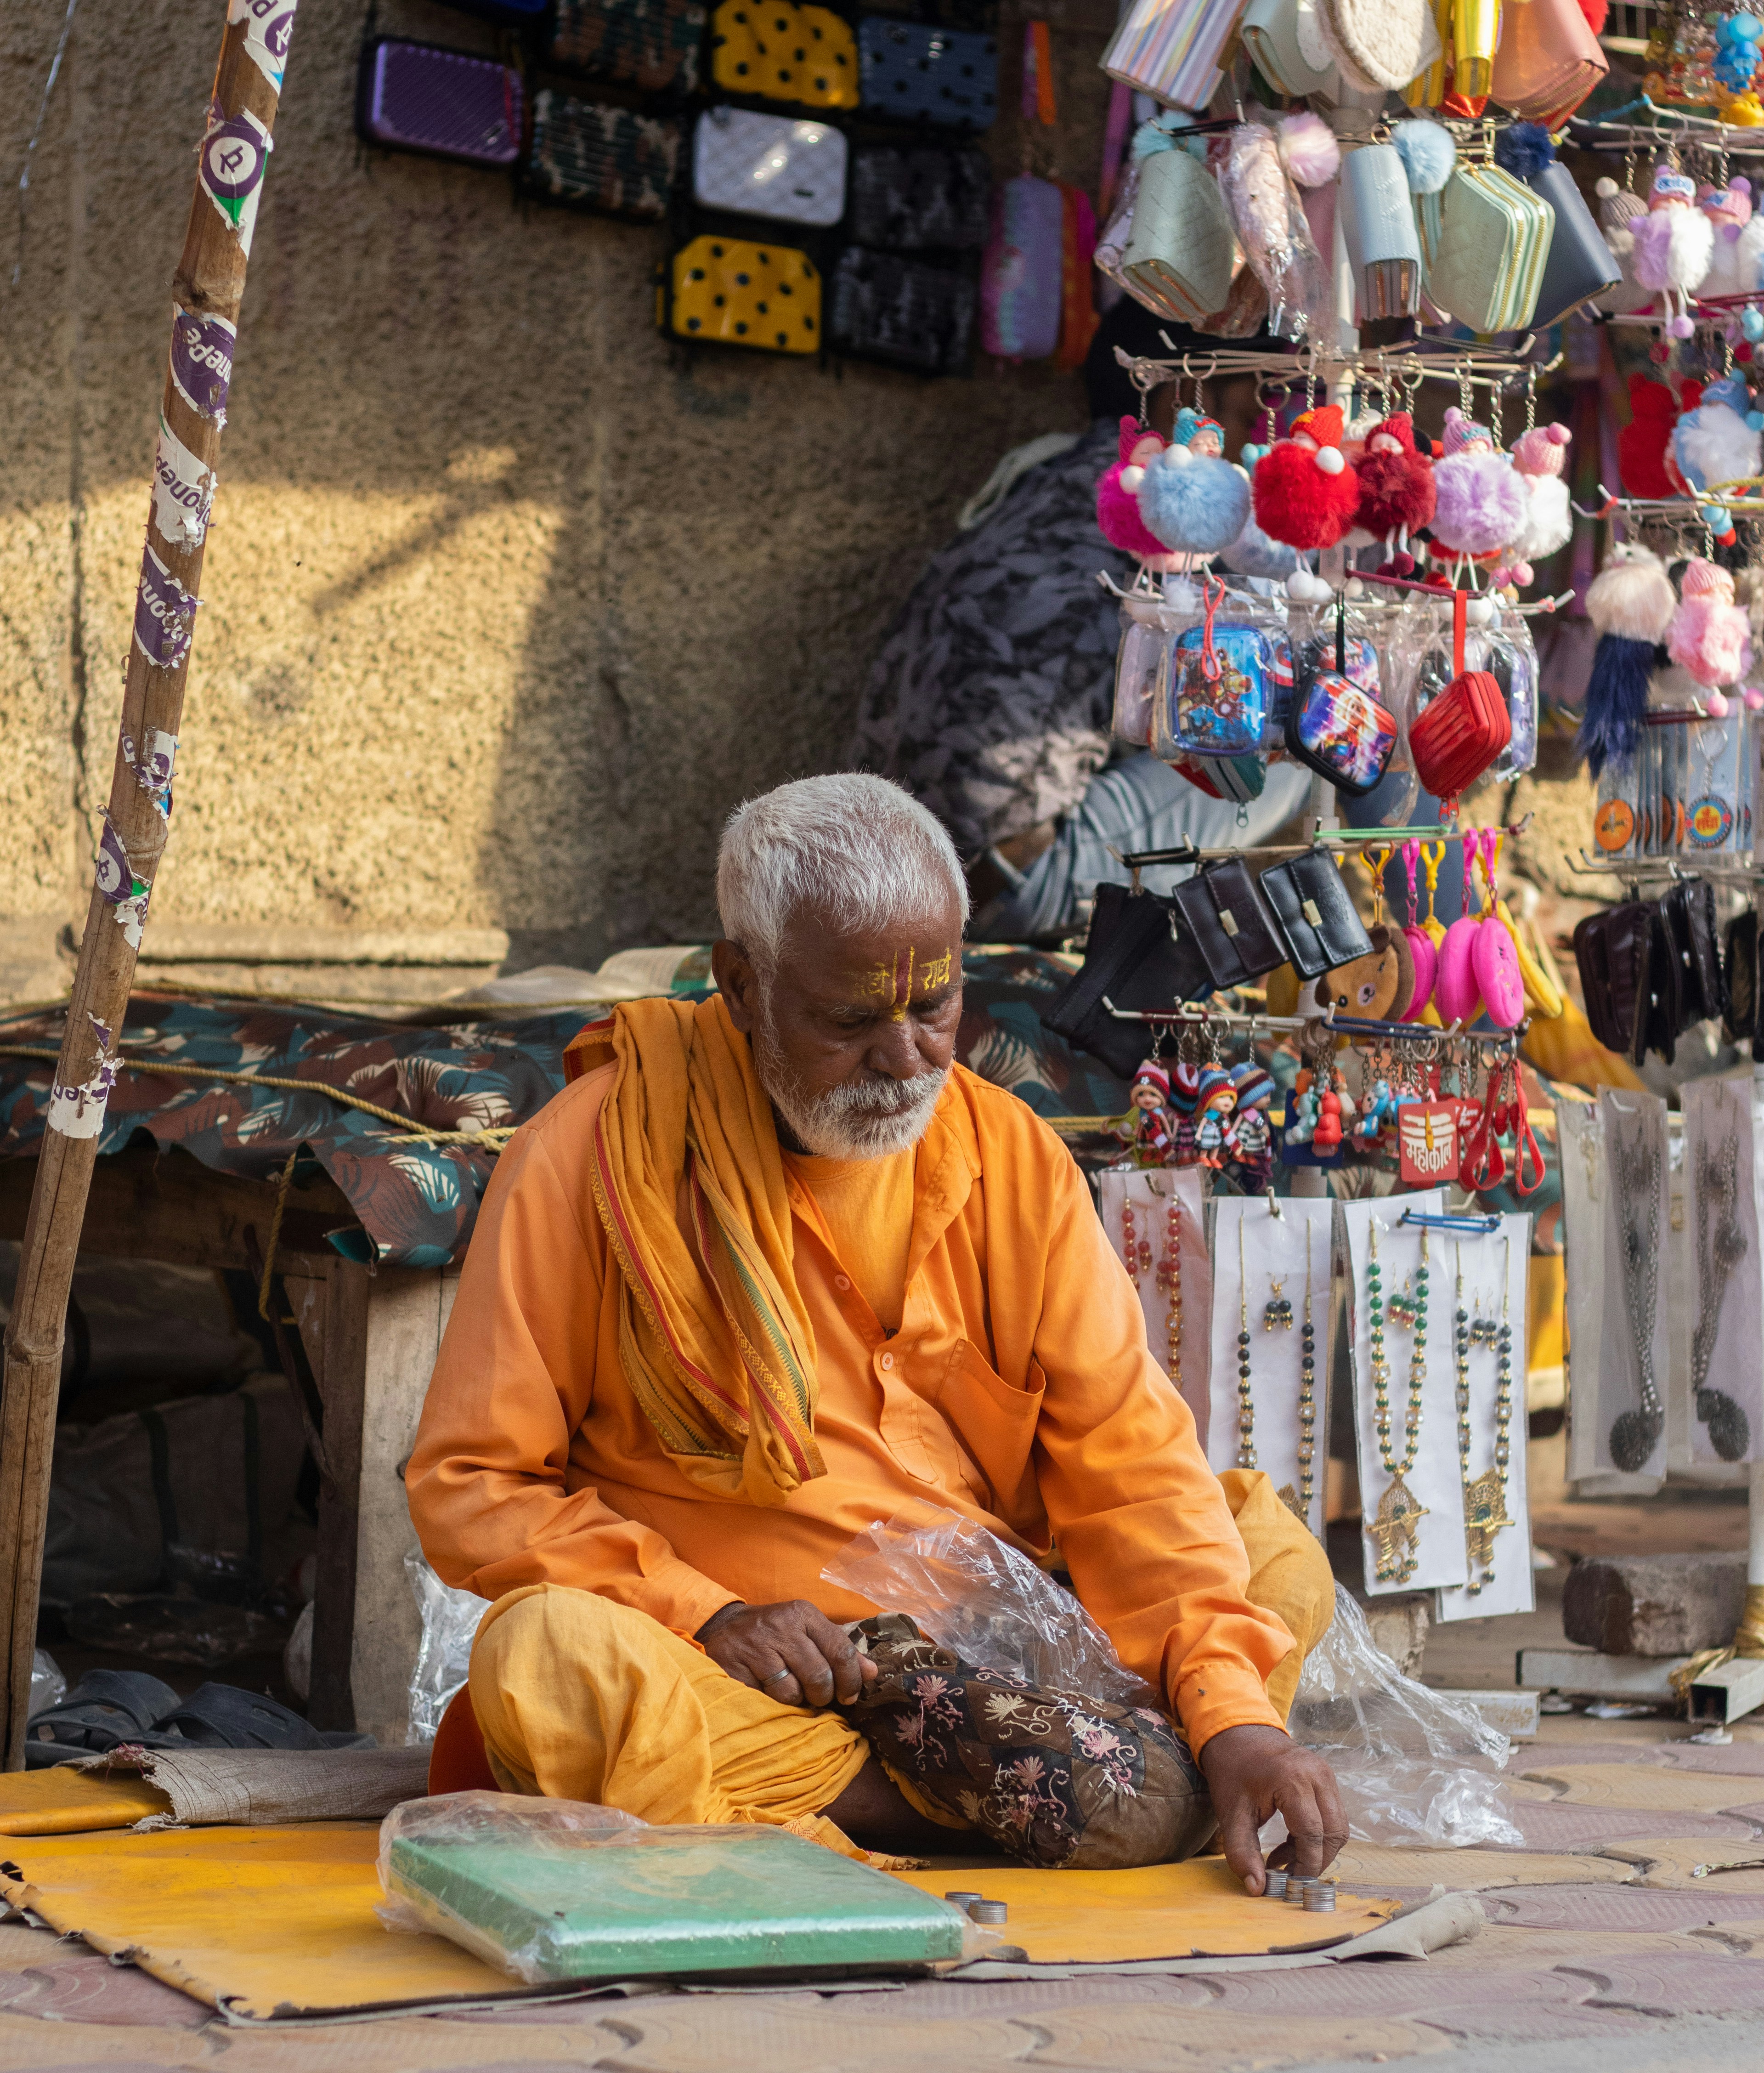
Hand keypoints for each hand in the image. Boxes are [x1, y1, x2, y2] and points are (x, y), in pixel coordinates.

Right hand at [694, 1599, 877, 1708]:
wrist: (723, 1626)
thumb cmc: (775, 1633)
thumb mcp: (808, 1631)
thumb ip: (838, 1650)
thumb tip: (872, 1673)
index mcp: (804, 1614)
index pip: (841, 1650)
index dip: (851, 1680)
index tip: (850, 1697)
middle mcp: (782, 1626)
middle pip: (819, 1676)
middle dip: (823, 1696)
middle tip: (817, 1698)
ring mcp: (757, 1646)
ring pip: (793, 1692)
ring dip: (796, 1701)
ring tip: (790, 1691)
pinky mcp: (736, 1666)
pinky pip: (766, 1700)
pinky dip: (772, 1703)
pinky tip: (768, 1692)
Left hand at [1198, 1723, 1346, 1895]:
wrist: (1236, 1733)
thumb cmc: (1232, 1772)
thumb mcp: (1230, 1814)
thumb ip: (1241, 1852)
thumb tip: (1257, 1889)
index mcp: (1292, 1780)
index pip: (1312, 1835)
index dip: (1305, 1865)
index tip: (1288, 1884)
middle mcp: (1316, 1774)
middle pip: (1334, 1832)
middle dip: (1316, 1860)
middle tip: (1290, 1874)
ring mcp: (1324, 1772)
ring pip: (1338, 1825)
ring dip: (1318, 1848)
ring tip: (1285, 1857)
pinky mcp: (1326, 1775)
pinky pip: (1333, 1813)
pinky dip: (1318, 1833)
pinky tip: (1291, 1841)